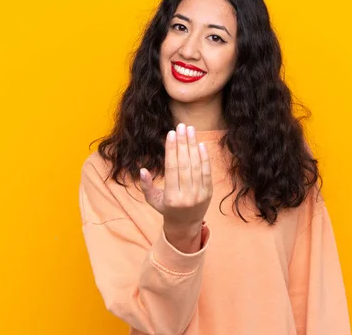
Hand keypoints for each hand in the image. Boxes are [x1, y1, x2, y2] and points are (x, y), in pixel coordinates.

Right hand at [139, 123, 212, 251]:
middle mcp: (187, 196)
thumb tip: (142, 170)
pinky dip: (205, 157)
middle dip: (183, 143)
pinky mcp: (209, 192)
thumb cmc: (166, 209)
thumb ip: (146, 186)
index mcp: (172, 197)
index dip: (172, 150)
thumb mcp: (153, 200)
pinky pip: (207, 172)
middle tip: (182, 126)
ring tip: (191, 130)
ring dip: (194, 146)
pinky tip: (200, 144)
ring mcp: (200, 194)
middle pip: (185, 164)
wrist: (186, 225)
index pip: (172, 168)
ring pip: (197, 166)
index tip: (171, 134)